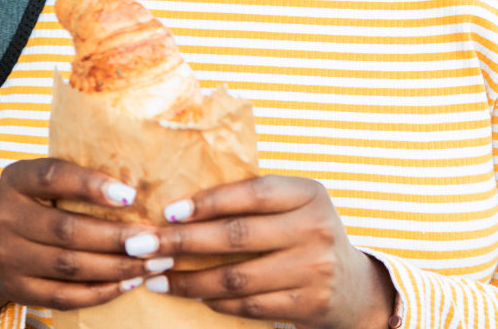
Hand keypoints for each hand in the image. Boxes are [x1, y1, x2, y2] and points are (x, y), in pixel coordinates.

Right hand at [0, 158, 159, 322]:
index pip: (52, 177)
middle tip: (155, 239)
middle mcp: (5, 218)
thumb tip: (140, 181)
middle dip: (117, 236)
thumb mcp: (44, 183)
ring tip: (152, 261)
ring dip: (117, 266)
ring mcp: (8, 257)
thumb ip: (78, 177)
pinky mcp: (18, 289)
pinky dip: (101, 292)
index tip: (131, 195)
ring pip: (70, 266)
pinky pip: (65, 296)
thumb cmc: (37, 205)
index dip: (91, 185)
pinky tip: (129, 283)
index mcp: (15, 180)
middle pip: (67, 230)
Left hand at [152, 175, 397, 328]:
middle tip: (144, 246)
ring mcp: (314, 269)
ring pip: (237, 277)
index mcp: (309, 194)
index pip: (252, 193)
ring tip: (157, 277)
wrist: (353, 286)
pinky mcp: (308, 304)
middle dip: (183, 242)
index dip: (207, 201)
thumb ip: (252, 202)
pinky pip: (249, 305)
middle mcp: (315, 228)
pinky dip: (215, 300)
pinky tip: (192, 294)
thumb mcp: (293, 207)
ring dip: (189, 279)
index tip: (168, 212)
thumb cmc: (306, 235)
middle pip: (237, 235)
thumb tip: (179, 207)